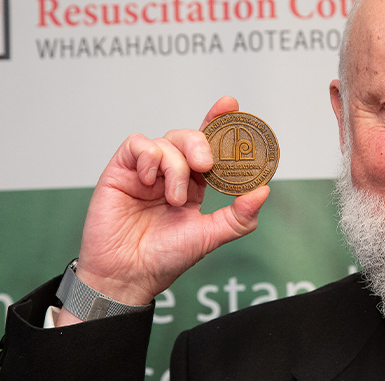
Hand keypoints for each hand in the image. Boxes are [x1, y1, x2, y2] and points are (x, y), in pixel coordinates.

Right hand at [58, 97, 268, 324]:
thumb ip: (239, 216)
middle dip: (202, 142)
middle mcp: (170, 173)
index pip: (209, 146)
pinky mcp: (121, 171)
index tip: (231, 107)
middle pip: (190, 137)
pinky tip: (149, 180)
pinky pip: (137, 145)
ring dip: (175, 166)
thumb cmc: (164, 259)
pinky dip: (149, 157)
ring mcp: (145, 171)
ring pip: (166, 141)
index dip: (219, 123)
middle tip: (206, 164)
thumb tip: (263, 191)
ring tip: (172, 199)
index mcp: (194, 184)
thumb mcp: (210, 236)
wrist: (127, 276)